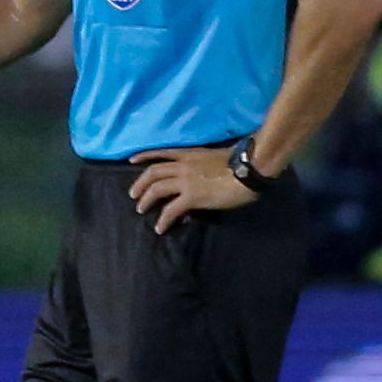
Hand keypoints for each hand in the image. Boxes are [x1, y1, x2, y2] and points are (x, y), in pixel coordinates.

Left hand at [128, 147, 259, 233]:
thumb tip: (198, 176)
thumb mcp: (215, 157)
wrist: (250, 170)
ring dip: (145, 200)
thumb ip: (202, 163)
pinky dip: (163, 220)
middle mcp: (183, 165)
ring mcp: (186, 181)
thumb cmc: (240, 162)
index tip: (132, 160)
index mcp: (190, 154)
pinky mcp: (192, 196)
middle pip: (153, 172)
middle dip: (140, 183)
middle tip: (133, 194)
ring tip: (141, 209)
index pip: (162, 153)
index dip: (145, 156)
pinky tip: (160, 228)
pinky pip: (170, 210)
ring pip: (156, 189)